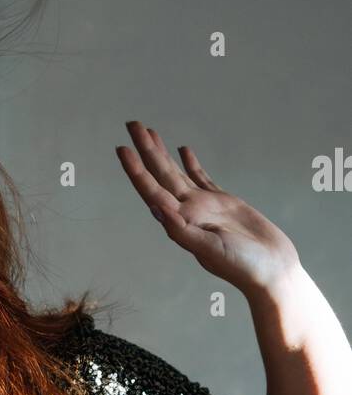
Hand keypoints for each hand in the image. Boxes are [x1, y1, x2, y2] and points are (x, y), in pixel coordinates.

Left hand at [115, 120, 300, 298]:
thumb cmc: (242, 266)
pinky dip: (191, 164)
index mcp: (181, 222)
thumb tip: (160, 210)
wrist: (272, 270)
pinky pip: (202, 178)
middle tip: (132, 124)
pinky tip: (183, 150)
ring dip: (161, 153)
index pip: (152, 191)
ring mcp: (204, 206)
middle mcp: (188, 211)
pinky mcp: (223, 202)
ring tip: (149, 132)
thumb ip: (183, 231)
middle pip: (160, 175)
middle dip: (145, 150)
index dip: (136, 170)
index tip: (122, 149)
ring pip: (176, 173)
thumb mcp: (210, 250)